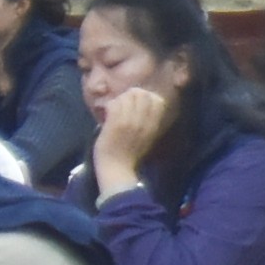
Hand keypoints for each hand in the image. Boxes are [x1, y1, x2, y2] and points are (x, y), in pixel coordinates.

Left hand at [89, 72, 174, 190]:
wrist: (117, 170)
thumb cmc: (130, 157)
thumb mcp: (147, 139)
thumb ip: (147, 123)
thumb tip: (142, 106)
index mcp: (154, 126)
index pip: (157, 100)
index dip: (147, 96)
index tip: (137, 103)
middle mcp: (144, 121)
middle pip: (141, 94)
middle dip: (131, 95)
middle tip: (122, 104)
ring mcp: (129, 121)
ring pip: (126, 97)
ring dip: (119, 100)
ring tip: (114, 109)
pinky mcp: (115, 123)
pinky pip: (114, 104)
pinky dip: (109, 106)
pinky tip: (107, 113)